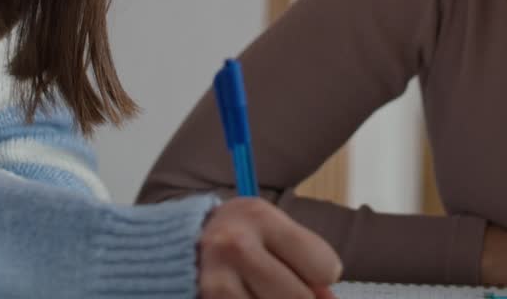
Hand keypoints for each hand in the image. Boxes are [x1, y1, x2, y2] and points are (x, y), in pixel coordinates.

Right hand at [197, 197, 341, 298]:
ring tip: (260, 289)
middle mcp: (235, 245)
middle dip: (299, 297)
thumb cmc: (242, 237)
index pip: (325, 267)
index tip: (304, 266)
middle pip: (300, 298)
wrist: (181, 245)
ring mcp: (216, 282)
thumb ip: (308, 263)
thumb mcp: (274, 234)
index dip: (321, 273)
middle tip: (280, 282)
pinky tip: (247, 296)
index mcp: (259, 216)